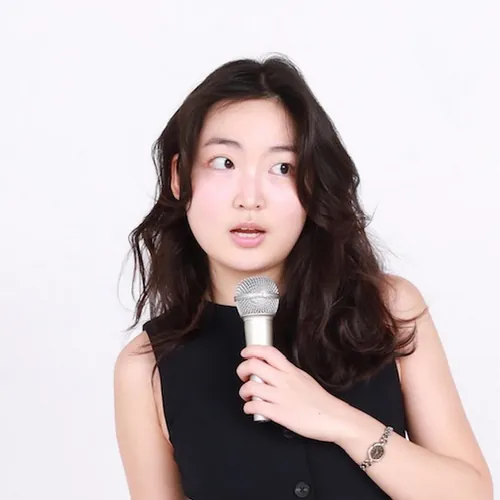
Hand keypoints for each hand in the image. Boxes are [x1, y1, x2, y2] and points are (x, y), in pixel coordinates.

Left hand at [236, 345, 354, 442]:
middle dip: (242, 369)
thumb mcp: (304, 378)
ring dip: (243, 391)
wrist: (334, 418)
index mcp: (290, 371)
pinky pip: (255, 406)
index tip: (246, 353)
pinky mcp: (279, 414)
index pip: (268, 352)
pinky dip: (248, 407)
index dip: (252, 350)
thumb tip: (275, 369)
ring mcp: (281, 397)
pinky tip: (252, 408)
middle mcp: (284, 381)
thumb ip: (288, 373)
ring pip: (250, 386)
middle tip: (243, 376)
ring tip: (247, 395)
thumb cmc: (321, 401)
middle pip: (253, 365)